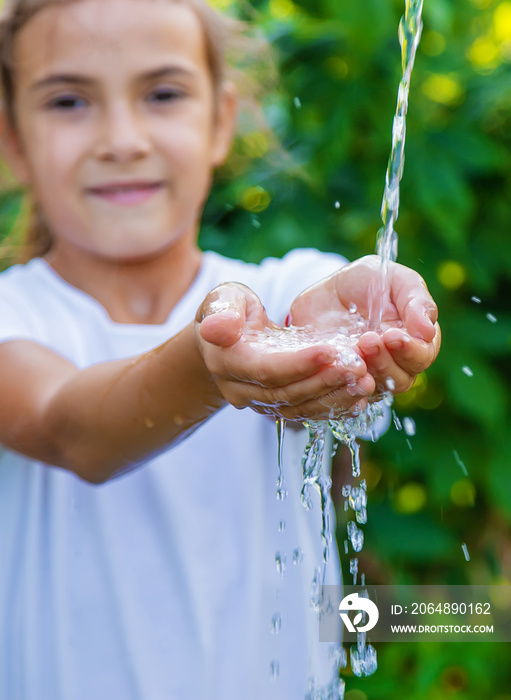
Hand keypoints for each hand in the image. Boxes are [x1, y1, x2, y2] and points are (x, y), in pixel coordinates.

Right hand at [195, 282, 371, 419]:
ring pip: (300, 407)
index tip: (331, 350)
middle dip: (325, 380)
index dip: (299, 363)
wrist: (225, 338)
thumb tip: (217, 329)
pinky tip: (359, 398)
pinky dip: (334, 408)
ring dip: (335, 397)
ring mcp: (260, 403)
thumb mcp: (221, 299)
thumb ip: (222, 310)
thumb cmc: (228, 310)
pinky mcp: (278, 406)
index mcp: (228, 362)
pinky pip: (307, 412)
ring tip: (365, 381)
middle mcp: (241, 390)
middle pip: (288, 392)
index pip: (266, 369)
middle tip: (358, 366)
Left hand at [288, 255, 440, 395]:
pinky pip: (347, 395)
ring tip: (352, 351)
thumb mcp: (393, 280)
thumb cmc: (366, 282)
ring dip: (366, 373)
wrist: (324, 292)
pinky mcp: (343, 381)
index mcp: (415, 339)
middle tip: (367, 340)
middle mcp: (396, 363)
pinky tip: (336, 374)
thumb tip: (427, 331)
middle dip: (385, 361)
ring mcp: (369, 375)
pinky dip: (344, 389)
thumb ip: (416, 301)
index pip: (423, 356)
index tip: (392, 336)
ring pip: (375, 389)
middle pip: (401, 379)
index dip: (410, 350)